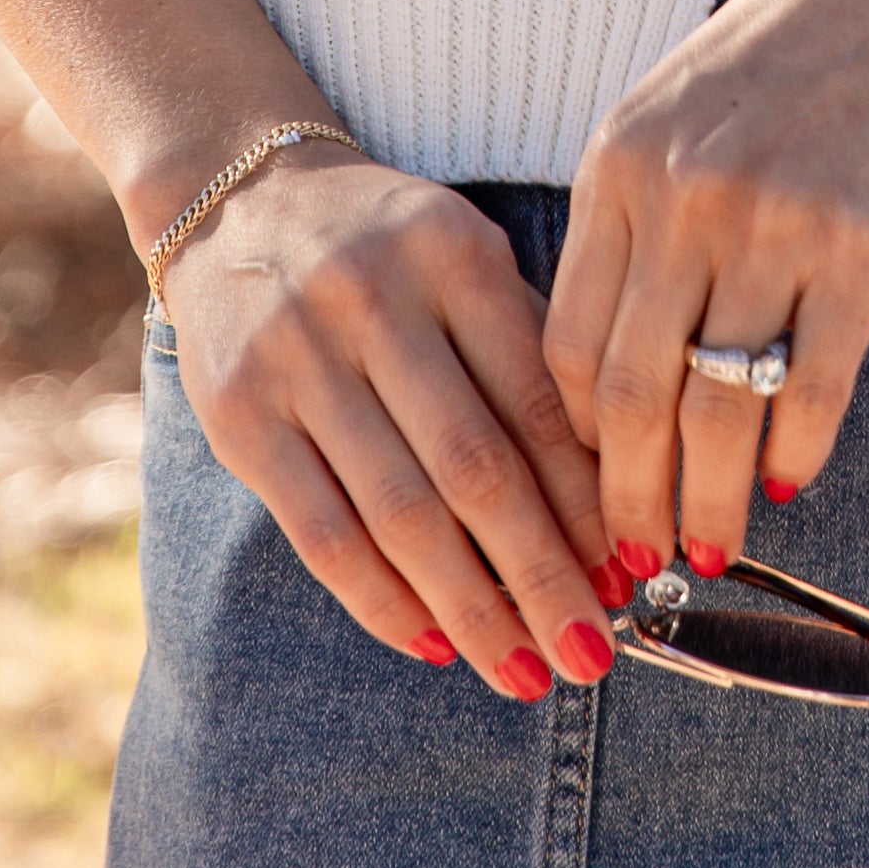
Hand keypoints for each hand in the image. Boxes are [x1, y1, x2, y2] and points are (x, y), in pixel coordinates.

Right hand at [163, 148, 628, 699]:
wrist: (240, 197)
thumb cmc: (387, 244)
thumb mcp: (466, 257)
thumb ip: (528, 353)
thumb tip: (606, 498)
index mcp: (454, 254)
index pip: (537, 399)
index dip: (588, 500)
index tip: (629, 572)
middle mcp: (374, 300)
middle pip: (475, 469)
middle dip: (543, 575)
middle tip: (593, 651)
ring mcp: (298, 358)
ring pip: (400, 515)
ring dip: (472, 608)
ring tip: (525, 669)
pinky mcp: (238, 416)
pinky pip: (321, 532)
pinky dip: (382, 600)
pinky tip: (434, 643)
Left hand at [543, 0, 868, 578]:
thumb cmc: (800, 45)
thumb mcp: (682, 103)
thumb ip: (640, 216)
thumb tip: (615, 373)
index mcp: (623, 160)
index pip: (567, 341)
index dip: (575, 439)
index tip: (588, 491)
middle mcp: (687, 194)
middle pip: (632, 394)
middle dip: (629, 498)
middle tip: (637, 560)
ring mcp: (777, 222)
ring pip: (719, 409)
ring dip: (709, 500)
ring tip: (710, 547)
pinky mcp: (866, 247)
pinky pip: (815, 386)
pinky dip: (796, 452)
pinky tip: (789, 482)